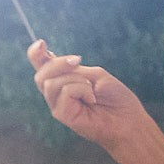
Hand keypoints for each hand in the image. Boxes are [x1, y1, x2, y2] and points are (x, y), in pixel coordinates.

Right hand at [28, 40, 151, 153]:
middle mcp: (57, 94)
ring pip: (51, 83)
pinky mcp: (62, 115)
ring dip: (76, 79)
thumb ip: (74, 69)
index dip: (35, 54)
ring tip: (92, 89)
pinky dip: (82, 90)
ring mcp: (58, 106)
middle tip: (79, 61)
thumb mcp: (95, 75)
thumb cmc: (115, 98)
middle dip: (58, 63)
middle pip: (41, 74)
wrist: (128, 120)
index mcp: (63, 81)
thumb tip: (54, 63)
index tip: (41, 43)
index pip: (42, 67)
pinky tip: (92, 99)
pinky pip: (65, 92)